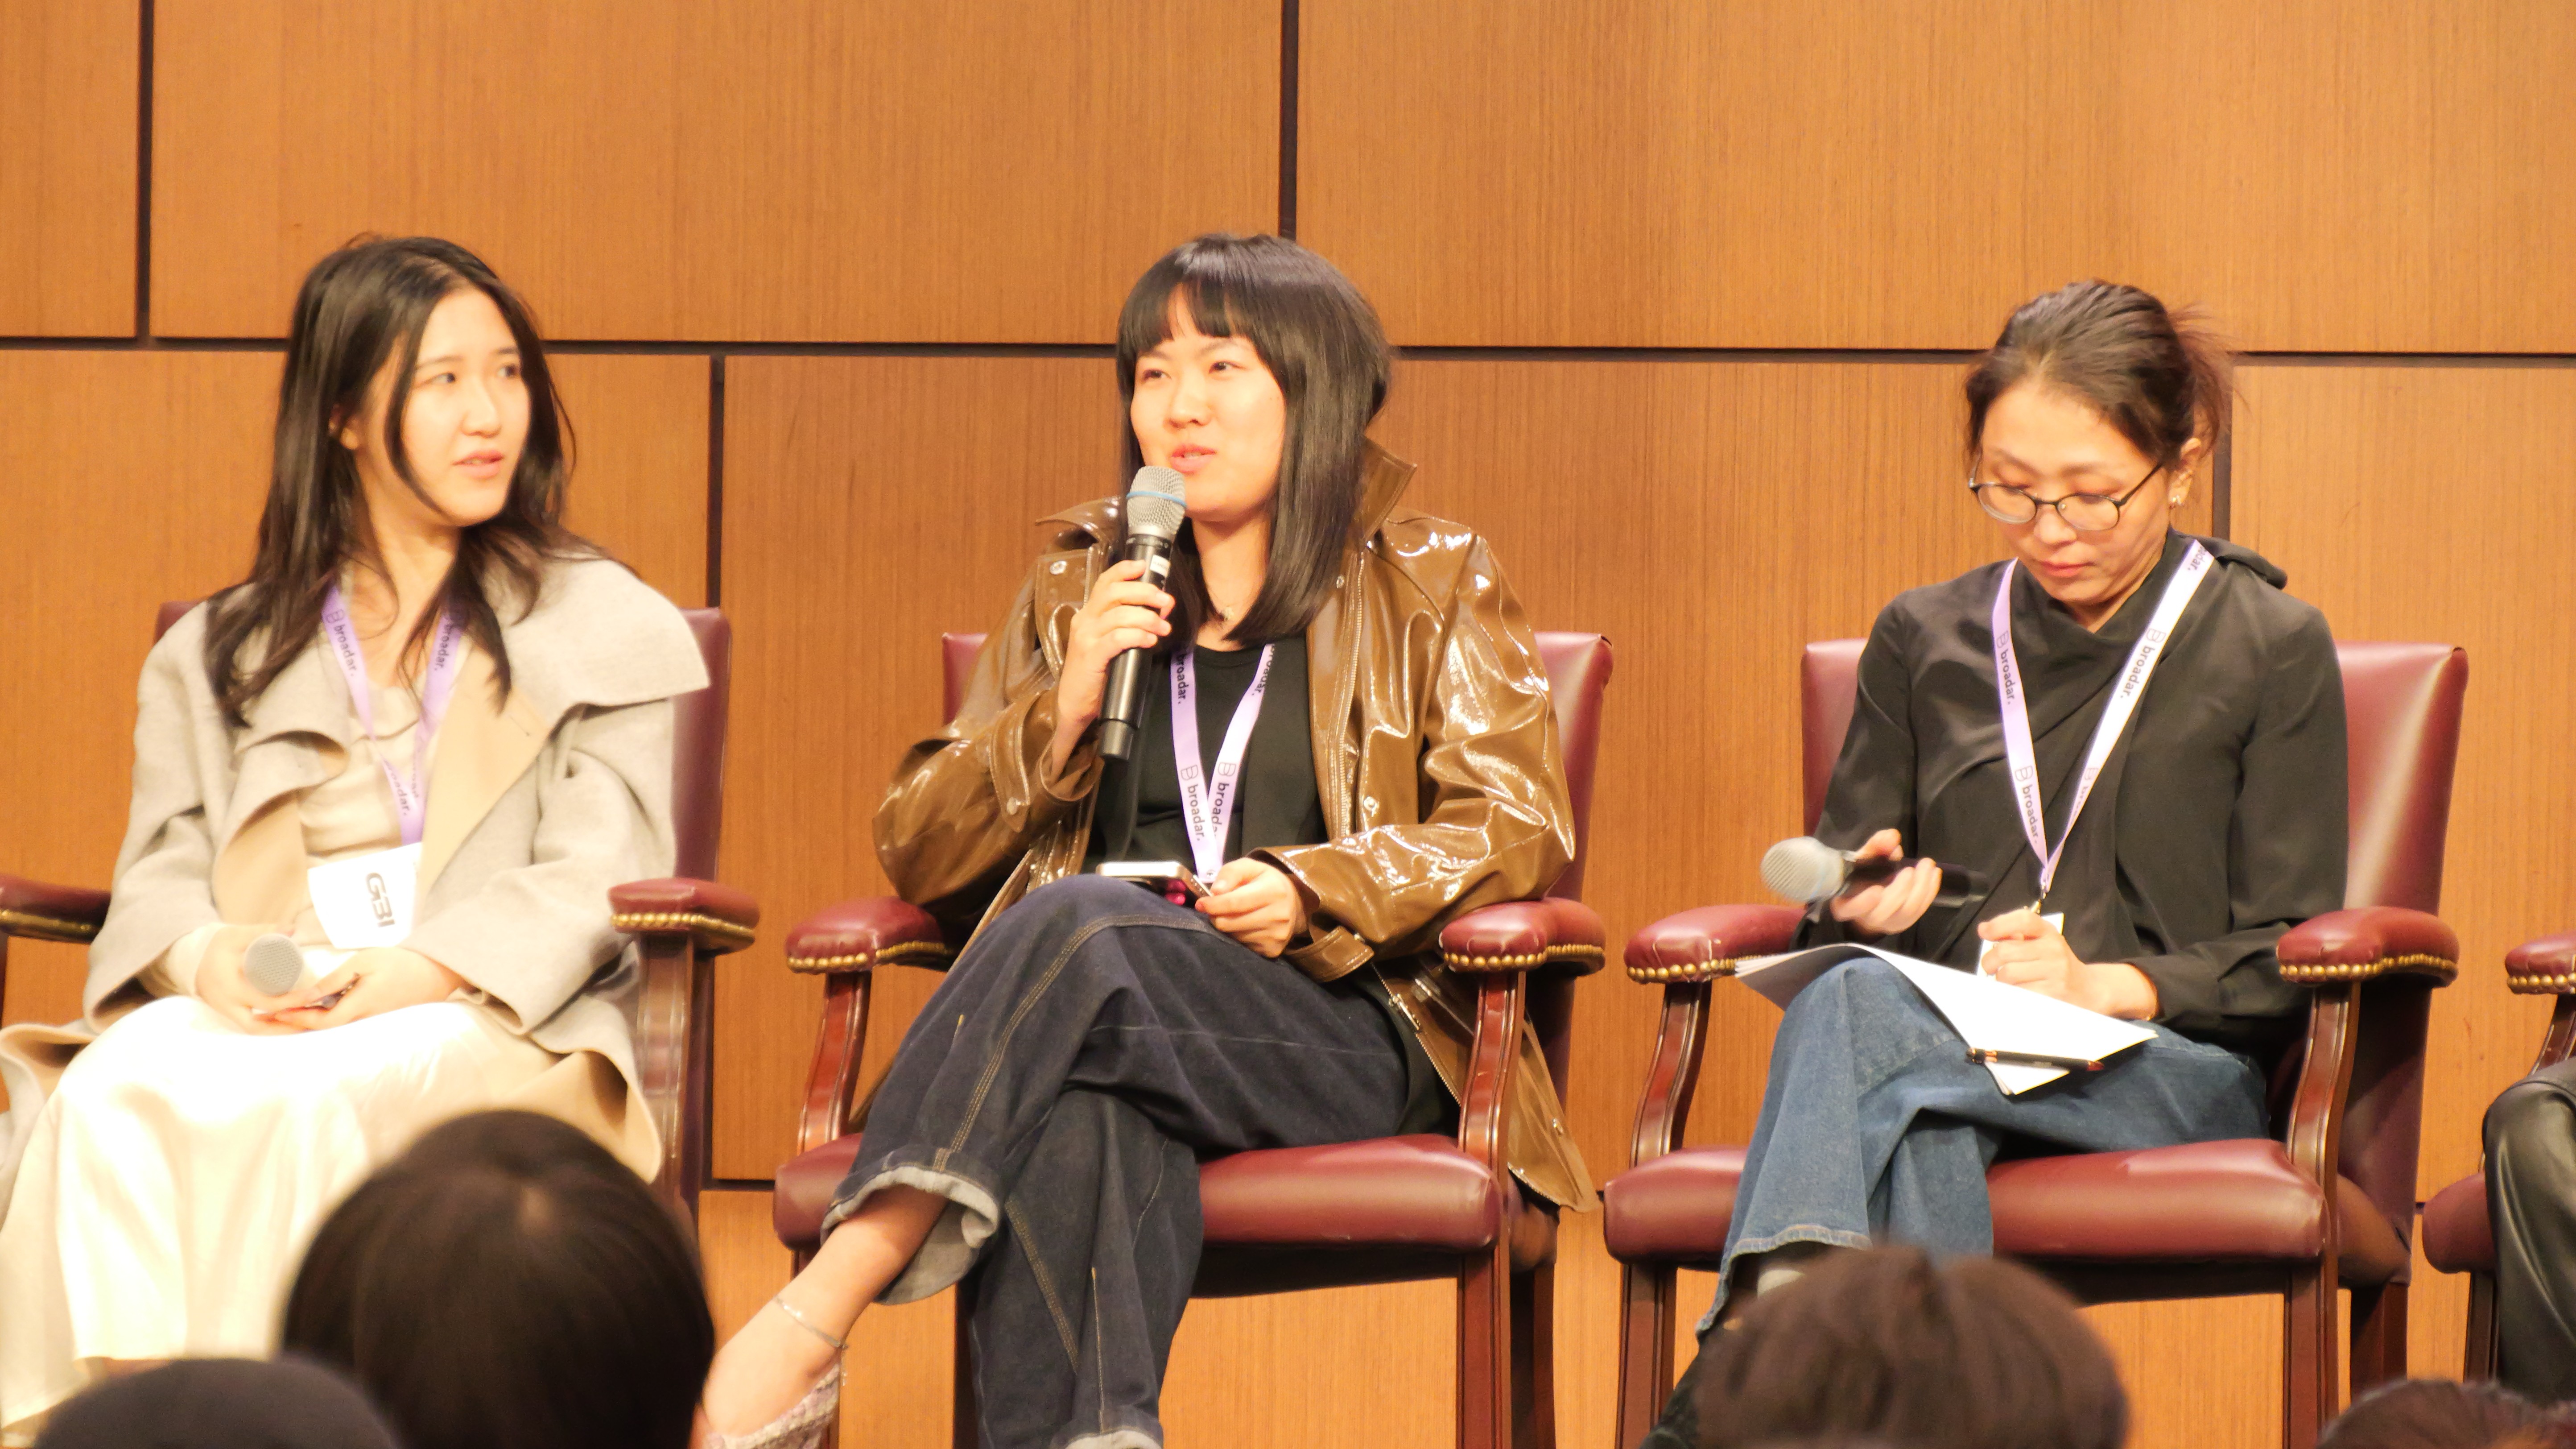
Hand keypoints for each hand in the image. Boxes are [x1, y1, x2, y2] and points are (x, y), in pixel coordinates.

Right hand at [193, 925, 309, 1034]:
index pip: (265, 1001)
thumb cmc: (217, 947)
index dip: (291, 1001)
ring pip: (254, 1030)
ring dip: (278, 1030)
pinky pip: (249, 1026)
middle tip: (314, 1017)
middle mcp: (227, 1004)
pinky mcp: (228, 1013)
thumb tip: (292, 928)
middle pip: (258, 1027)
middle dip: (287, 1025)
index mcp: (231, 986)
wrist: (190, 958)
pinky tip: (287, 1024)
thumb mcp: (236, 935)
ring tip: (305, 1023)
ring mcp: (226, 1011)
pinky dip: (268, 1027)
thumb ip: (263, 930)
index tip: (312, 995)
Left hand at [268, 947, 466, 1029]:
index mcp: (361, 1005)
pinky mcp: (376, 1018)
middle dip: (293, 1024)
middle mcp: (365, 1019)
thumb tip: (307, 994)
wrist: (436, 972)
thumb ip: (335, 980)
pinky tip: (311, 1010)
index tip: (272, 1012)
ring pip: (332, 1027)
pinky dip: (323, 1018)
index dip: (295, 1019)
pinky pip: (345, 1022)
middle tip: (267, 1017)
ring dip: (306, 1022)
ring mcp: (372, 1021)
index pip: (321, 1021)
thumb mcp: (365, 962)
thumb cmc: (401, 962)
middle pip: (322, 1029)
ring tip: (282, 1014)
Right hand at [1046, 559, 1174, 775]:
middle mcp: (1085, 620)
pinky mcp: (1091, 656)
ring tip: (1164, 629)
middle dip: (1145, 593)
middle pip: (1115, 593)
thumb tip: (1157, 611)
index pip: (1105, 582)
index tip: (1145, 567)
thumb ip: (1124, 625)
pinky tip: (1150, 641)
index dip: (1125, 571)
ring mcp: (1085, 638)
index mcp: (1089, 614)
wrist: (1074, 704)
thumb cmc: (1096, 672)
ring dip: (1147, 618)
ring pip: (1119, 615)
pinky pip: (1117, 638)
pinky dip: (1137, 636)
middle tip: (1166, 603)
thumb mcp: (1107, 642)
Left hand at [1199, 858, 1308, 958]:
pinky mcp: (1273, 950)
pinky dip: (1238, 937)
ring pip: (1234, 937)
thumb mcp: (1249, 867)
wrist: (1294, 902)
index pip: (1234, 903)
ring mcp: (1277, 936)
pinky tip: (1244, 926)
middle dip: (1216, 916)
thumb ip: (1230, 873)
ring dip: (1228, 926)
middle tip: (1217, 909)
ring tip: (1235, 915)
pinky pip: (1243, 947)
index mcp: (1274, 891)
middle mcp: (1279, 916)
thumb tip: (1215, 892)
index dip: (1213, 905)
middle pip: (1230, 923)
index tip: (1201, 904)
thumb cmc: (1265, 881)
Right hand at [1826, 829, 1942, 936]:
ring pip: (1906, 912)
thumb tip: (1892, 837)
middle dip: (1900, 890)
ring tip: (1927, 865)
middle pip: (1883, 912)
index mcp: (1847, 902)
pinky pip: (1920, 910)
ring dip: (1920, 888)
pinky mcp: (1904, 922)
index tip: (1877, 890)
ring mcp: (1887, 923)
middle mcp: (1865, 918)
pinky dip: (1929, 891)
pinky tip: (1933, 873)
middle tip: (1909, 869)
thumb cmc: (1864, 874)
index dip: (1863, 903)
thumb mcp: (1866, 857)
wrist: (1872, 893)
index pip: (1850, 908)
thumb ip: (1876, 846)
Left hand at [1976, 909, 2159, 1018]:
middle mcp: (2053, 949)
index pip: (2022, 920)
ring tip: (2008, 982)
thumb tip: (1985, 930)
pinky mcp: (2053, 994)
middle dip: (1989, 962)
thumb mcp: (2041, 942)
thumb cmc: (2056, 966)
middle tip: (1991, 968)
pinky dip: (2011, 994)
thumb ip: (2015, 934)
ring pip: (2008, 974)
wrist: (2089, 990)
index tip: (1984, 933)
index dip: (1998, 925)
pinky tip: (2018, 992)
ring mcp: (2055, 972)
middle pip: (2005, 951)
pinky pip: (2018, 993)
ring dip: (2000, 981)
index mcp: (2048, 932)